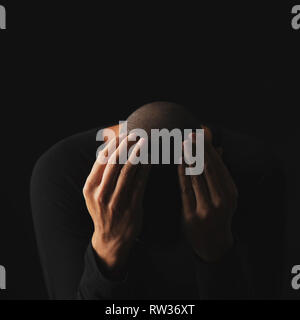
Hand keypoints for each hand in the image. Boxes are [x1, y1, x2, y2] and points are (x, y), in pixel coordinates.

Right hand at [83, 133, 149, 274]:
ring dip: (137, 154)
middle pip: (114, 162)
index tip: (122, 134)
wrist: (111, 239)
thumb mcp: (94, 194)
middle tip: (135, 134)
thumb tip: (109, 149)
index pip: (101, 160)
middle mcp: (101, 194)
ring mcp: (116, 201)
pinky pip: (140, 183)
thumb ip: (100, 174)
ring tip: (144, 142)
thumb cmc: (104, 212)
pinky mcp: (132, 207)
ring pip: (128, 171)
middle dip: (126, 145)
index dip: (113, 145)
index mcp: (90, 188)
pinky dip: (145, 169)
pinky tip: (150, 160)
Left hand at [178, 133, 237, 261]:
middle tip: (190, 134)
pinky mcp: (191, 215)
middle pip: (208, 168)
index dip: (208, 149)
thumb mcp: (225, 195)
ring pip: (196, 177)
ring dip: (188, 158)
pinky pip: (185, 189)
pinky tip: (179, 161)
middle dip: (198, 149)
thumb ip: (220, 173)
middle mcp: (222, 200)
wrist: (213, 243)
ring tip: (183, 144)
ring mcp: (206, 208)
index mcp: (231, 193)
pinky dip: (182, 173)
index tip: (201, 134)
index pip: (218, 166)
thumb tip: (219, 149)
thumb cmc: (218, 214)